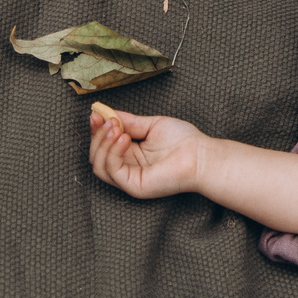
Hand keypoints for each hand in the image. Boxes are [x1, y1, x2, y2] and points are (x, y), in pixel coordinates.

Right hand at [87, 103, 208, 199]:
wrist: (201, 155)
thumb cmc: (183, 141)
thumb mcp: (151, 125)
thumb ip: (129, 121)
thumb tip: (106, 111)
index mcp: (130, 154)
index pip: (103, 145)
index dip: (97, 129)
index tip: (95, 113)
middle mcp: (127, 168)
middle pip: (96, 156)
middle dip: (97, 136)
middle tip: (108, 120)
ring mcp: (129, 179)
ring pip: (99, 165)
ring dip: (102, 144)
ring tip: (116, 129)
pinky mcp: (133, 186)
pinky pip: (112, 171)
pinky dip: (112, 153)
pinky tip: (124, 138)